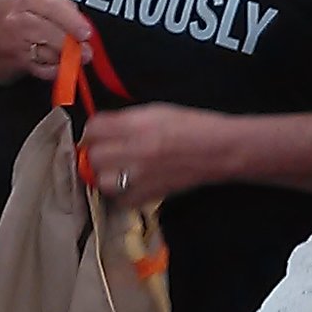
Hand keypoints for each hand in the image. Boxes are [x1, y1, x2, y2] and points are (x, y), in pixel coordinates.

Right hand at [0, 0, 96, 80]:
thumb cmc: (3, 11)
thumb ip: (52, 7)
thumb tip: (79, 20)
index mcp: (21, 3)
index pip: (47, 6)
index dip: (69, 18)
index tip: (86, 31)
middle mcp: (16, 24)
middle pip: (47, 32)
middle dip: (70, 42)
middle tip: (87, 50)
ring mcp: (14, 46)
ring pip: (45, 54)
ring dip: (65, 58)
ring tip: (79, 59)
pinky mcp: (13, 65)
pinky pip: (38, 70)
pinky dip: (53, 71)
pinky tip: (62, 69)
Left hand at [78, 103, 233, 207]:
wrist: (218, 150)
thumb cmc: (191, 125)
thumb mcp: (155, 111)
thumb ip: (124, 120)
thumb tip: (100, 129)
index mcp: (137, 125)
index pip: (94, 129)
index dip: (93, 131)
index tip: (97, 134)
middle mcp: (136, 151)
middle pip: (94, 157)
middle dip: (97, 153)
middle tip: (107, 151)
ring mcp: (142, 177)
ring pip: (102, 181)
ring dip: (105, 175)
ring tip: (117, 169)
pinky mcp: (149, 195)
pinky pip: (120, 200)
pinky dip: (121, 194)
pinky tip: (130, 184)